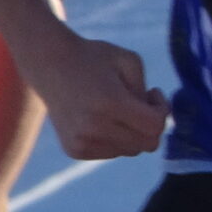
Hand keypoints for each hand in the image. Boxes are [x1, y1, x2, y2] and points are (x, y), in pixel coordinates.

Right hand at [40, 33, 168, 158]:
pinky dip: (117, 138)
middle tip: (142, 102)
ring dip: (134, 132)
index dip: (162, 110)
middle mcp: (93, 128)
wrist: (48, 63)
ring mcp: (81, 143)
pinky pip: (113, 152)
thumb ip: (147, 94)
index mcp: (110, 104)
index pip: (155, 127)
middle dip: (152, 123)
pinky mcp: (74, 150)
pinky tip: (106, 118)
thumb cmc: (94, 58)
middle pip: (147, 144)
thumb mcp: (130, 61)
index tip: (153, 91)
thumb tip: (156, 124)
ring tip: (121, 108)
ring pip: (131, 150)